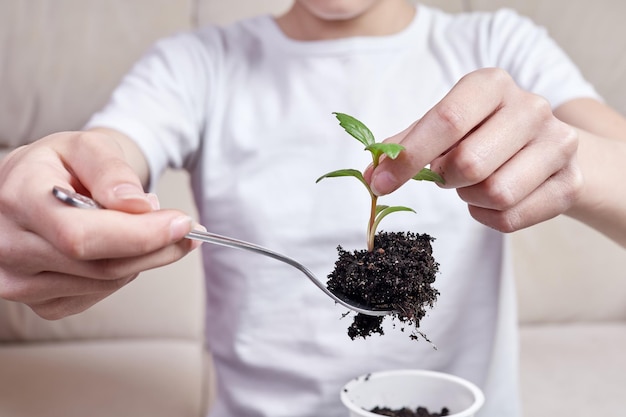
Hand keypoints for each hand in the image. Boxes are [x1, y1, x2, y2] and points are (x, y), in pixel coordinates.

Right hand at [0, 130, 198, 318]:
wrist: (31, 188)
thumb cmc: (59, 165)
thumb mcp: (86, 147)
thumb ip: (112, 171)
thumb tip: (139, 206)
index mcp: (17, 200)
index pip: (82, 236)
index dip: (140, 235)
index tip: (182, 223)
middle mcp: (8, 248)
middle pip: (101, 266)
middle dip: (157, 248)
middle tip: (187, 229)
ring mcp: (19, 282)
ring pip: (106, 282)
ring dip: (141, 258)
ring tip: (143, 227)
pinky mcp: (39, 303)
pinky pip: (99, 294)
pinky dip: (122, 271)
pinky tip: (115, 248)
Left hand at [367, 68, 580, 232]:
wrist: (546, 147)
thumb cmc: (483, 133)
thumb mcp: (446, 126)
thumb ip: (406, 146)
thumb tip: (372, 175)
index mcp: (492, 85)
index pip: (447, 120)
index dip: (408, 156)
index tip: (381, 183)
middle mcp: (531, 107)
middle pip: (470, 163)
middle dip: (446, 178)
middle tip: (446, 174)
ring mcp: (558, 144)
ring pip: (495, 193)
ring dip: (469, 198)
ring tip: (472, 183)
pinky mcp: (569, 183)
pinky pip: (510, 218)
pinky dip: (487, 218)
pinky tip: (489, 201)